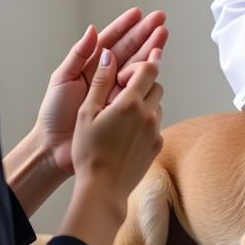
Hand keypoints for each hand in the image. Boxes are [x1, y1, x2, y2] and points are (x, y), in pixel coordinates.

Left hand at [36, 7, 167, 175]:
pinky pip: (139, 87)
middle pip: (129, 49)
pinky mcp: (124, 106)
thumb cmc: (53, 113)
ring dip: (151, 49)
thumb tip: (92, 29)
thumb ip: (78, 54)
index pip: (110, 40)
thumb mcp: (62, 79)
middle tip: (160, 20)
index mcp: (91, 65)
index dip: (125, 26)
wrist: (55, 147)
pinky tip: (158, 62)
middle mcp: (106, 74)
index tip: (139, 13)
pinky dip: (149, 74)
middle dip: (145, 33)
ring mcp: (116, 90)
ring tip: (163, 35)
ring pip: (137, 64)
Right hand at [72, 47, 163, 210]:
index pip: (149, 68)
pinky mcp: (157, 146)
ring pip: (157, 104)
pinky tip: (128, 132)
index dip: (141, 63)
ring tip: (124, 113)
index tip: (130, 68)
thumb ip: (101, 81)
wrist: (102, 190)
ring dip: (145, 101)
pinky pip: (156, 124)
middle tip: (124, 89)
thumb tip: (109, 55)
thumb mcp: (87, 113)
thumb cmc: (89, 152)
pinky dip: (146, 121)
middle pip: (156, 84)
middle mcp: (148, 114)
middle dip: (143, 81)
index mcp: (130, 102)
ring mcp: (155, 131)